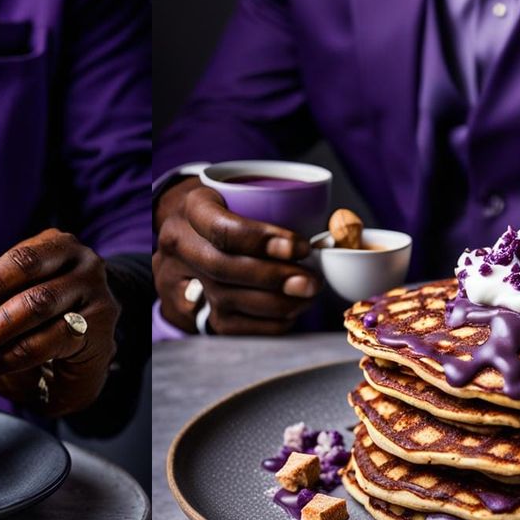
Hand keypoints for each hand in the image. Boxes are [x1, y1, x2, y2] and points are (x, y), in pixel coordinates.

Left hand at [0, 229, 118, 416]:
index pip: (15, 259)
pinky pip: (56, 339)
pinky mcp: (101, 332)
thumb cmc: (39, 323)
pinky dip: (20, 355)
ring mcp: (96, 296)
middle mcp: (81, 264)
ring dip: (0, 332)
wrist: (89, 353)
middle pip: (29, 276)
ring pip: (41, 306)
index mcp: (54, 246)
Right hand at [154, 177, 318, 334]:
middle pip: (225, 268)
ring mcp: (180, 281)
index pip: (224, 229)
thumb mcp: (243, 193)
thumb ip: (279, 207)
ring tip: (307, 297)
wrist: (188, 234)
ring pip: (227, 301)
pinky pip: (229, 327)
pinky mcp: (190, 311)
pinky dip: (265, 324)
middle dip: (274, 279)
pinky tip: (289, 314)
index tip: (301, 247)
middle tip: (311, 282)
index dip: (264, 241)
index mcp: (193, 208)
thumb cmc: (228, 210)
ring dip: (275, 304)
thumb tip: (338, 230)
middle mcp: (180, 244)